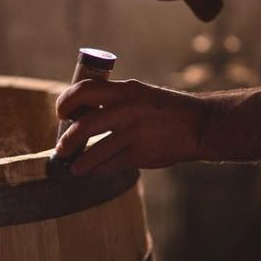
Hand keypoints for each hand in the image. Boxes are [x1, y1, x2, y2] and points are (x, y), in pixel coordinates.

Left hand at [54, 79, 207, 174]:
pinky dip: (97, 168)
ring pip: (94, 151)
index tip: (61, 113)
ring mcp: (134, 133)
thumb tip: (80, 115)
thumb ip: (113, 101)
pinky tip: (93, 170)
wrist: (199, 124)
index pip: (84, 90)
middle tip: (61, 148)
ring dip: (79, 162)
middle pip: (83, 125)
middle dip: (66, 140)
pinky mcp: (141, 154)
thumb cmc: (163, 109)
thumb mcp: (139, 94)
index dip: (66, 102)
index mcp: (125, 90)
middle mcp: (127, 109)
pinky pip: (110, 164)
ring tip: (74, 167)